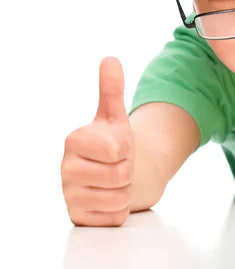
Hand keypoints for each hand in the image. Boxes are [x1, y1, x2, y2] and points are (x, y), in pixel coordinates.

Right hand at [61, 57, 133, 226]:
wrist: (115, 172)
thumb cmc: (114, 144)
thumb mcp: (115, 116)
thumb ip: (112, 89)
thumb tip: (110, 59)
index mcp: (74, 140)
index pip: (118, 148)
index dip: (126, 149)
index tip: (115, 148)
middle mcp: (65, 169)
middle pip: (121, 174)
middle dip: (127, 170)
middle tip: (116, 165)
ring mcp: (68, 195)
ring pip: (119, 197)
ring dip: (124, 190)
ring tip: (112, 181)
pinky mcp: (78, 217)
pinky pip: (115, 216)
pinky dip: (119, 210)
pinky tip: (107, 198)